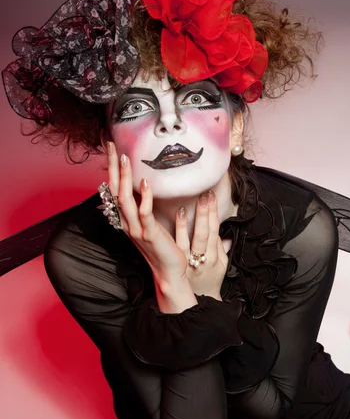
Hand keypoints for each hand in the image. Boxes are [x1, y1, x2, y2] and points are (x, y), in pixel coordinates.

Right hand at [107, 144, 188, 286]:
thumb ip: (143, 208)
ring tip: (124, 159)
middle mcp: (127, 223)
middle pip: (114, 191)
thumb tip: (142, 187)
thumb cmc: (162, 248)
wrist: (169, 272)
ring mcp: (136, 229)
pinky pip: (144, 213)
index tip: (111, 149)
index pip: (114, 189)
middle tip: (112, 146)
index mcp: (126, 219)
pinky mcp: (149, 234)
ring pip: (124, 200)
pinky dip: (143, 197)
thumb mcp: (150, 224)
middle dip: (112, 168)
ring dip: (123, 178)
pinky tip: (145, 183)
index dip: (111, 169)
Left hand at [175, 190, 228, 299]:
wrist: (197, 301)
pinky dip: (179, 228)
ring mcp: (190, 261)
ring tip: (193, 202)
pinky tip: (179, 215)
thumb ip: (221, 247)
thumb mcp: (221, 266)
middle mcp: (204, 258)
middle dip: (207, 212)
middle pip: (207, 232)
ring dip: (193, 219)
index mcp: (216, 257)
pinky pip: (179, 244)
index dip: (215, 213)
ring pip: (193, 237)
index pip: (216, 230)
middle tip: (206, 194)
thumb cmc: (210, 280)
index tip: (213, 196)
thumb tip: (222, 231)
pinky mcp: (178, 264)